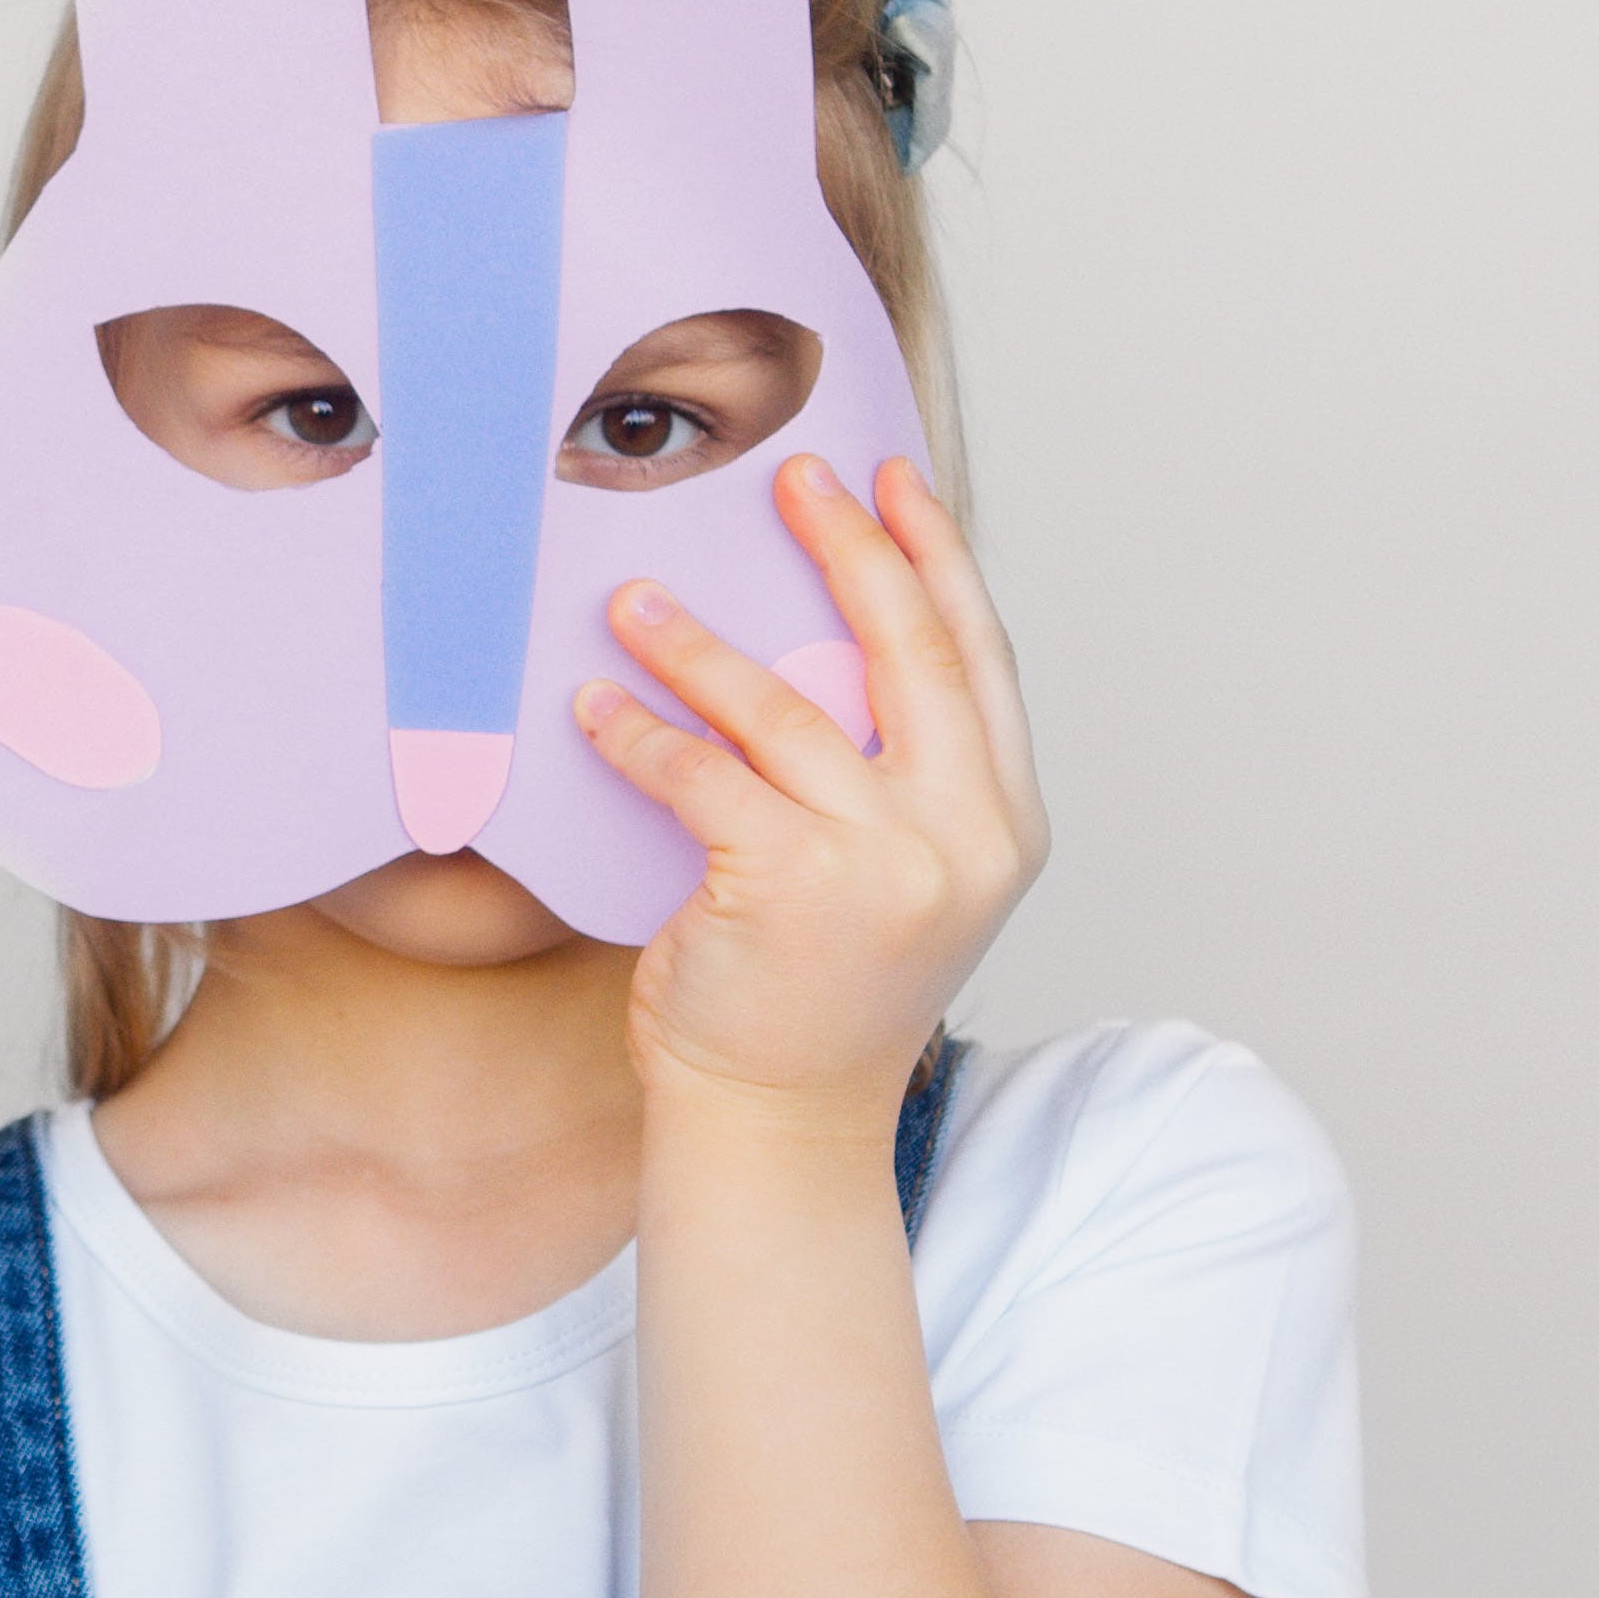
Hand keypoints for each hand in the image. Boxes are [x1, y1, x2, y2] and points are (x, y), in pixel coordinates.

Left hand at [570, 452, 1047, 1124]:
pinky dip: (637, 731)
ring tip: (632, 596)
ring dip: (696, 642)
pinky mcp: (789, 884)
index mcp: (1005, 824)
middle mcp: (964, 836)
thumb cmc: (822, 989)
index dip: (937, 558)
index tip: (893, 479)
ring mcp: (884, 863)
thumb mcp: (899, 872)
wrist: (781, 1122)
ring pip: (785, 706)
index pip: (980, 658)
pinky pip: (700, 774)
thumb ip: (895, 771)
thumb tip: (828, 633)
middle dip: (850, 546)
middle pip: (909, 649)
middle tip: (795, 475)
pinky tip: (592, 702)